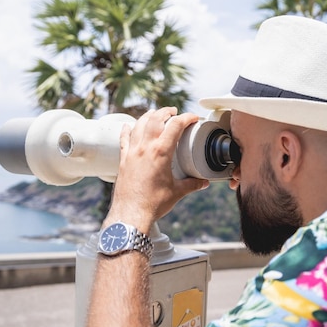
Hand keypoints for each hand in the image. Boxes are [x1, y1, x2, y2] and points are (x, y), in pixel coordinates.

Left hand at [105, 107, 209, 232]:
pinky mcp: (123, 160)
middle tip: (174, 112)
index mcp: (161, 152)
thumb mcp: (177, 192)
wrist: (131, 214)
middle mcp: (145, 148)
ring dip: (148, 116)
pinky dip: (127, 130)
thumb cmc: (153, 203)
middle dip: (166, 112)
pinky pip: (124, 139)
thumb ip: (192, 184)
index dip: (187, 118)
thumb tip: (203, 182)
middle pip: (155, 119)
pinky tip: (129, 126)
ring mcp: (132, 153)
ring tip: (154, 114)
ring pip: (138, 125)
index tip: (193, 118)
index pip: (175, 125)